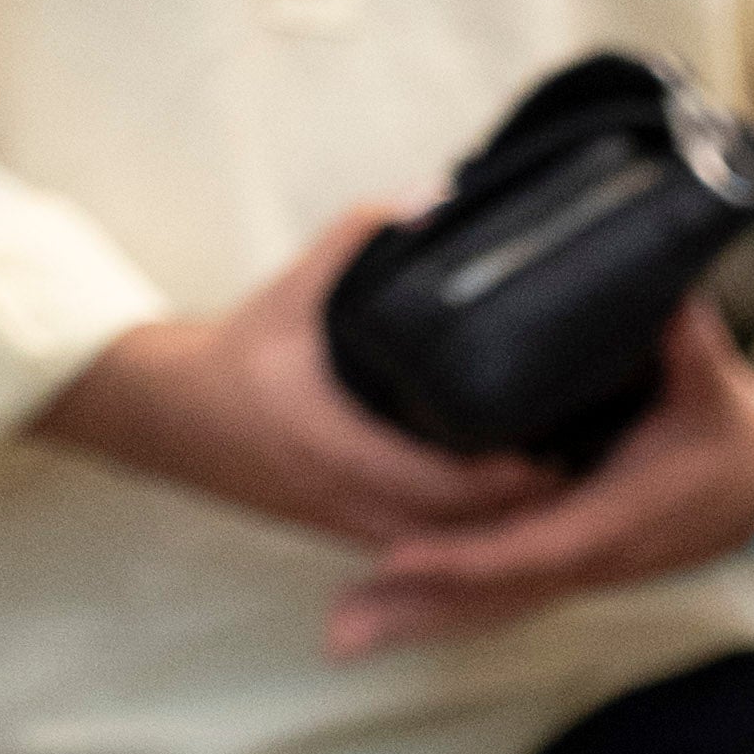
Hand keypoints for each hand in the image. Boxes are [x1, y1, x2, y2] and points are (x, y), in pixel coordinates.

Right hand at [43, 217, 558, 561]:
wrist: (174, 417)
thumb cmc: (243, 350)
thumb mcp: (298, 286)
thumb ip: (364, 239)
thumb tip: (438, 200)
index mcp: (325, 437)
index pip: (432, 481)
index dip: (498, 480)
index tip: (550, 454)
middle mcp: (338, 494)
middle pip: (452, 530)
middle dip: (518, 511)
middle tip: (580, 474)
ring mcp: (344, 524)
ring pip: (441, 552)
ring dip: (499, 532)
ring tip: (561, 494)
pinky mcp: (347, 535)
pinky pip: (422, 552)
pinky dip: (468, 539)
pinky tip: (512, 515)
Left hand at [320, 299, 753, 657]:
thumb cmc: (728, 436)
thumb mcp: (716, 388)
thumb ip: (690, 348)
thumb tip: (671, 301)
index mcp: (616, 518)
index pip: (532, 548)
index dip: (468, 558)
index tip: (402, 555)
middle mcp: (589, 558)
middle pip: (493, 596)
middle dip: (418, 611)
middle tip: (340, 631)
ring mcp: (574, 571)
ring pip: (488, 607)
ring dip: (416, 624)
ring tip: (340, 636)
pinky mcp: (561, 568)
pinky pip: (495, 600)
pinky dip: (440, 614)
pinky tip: (384, 621)